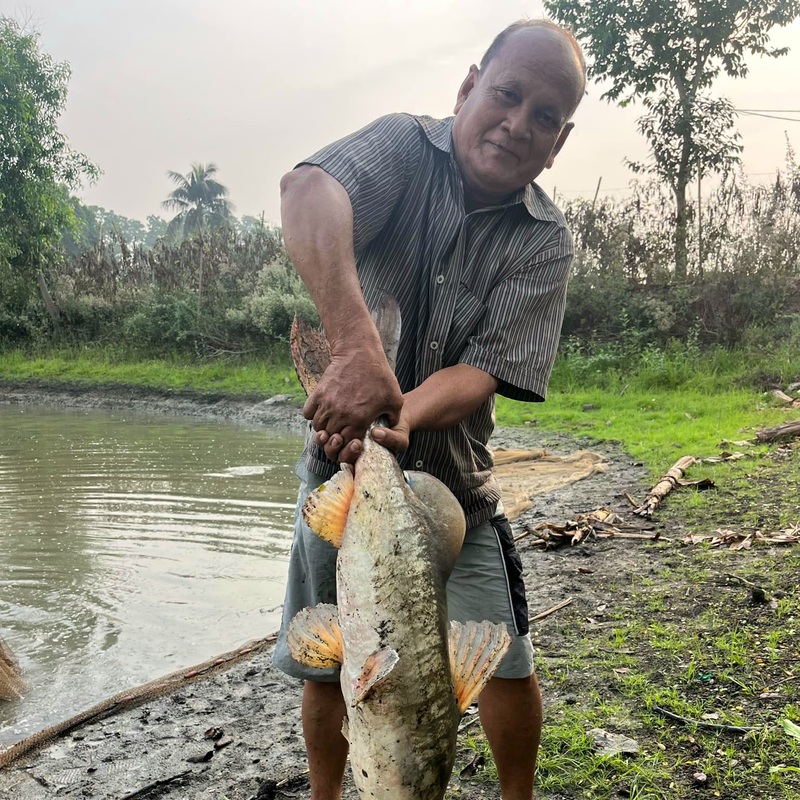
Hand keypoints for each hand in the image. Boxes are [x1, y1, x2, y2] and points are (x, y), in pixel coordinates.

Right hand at [303, 346, 402, 462]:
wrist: (360, 353)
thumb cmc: (380, 376)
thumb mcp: (395, 399)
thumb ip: (393, 419)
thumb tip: (387, 431)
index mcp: (359, 420)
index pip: (348, 445)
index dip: (350, 446)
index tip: (354, 441)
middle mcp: (340, 415)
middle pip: (331, 439)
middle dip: (336, 441)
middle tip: (341, 435)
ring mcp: (327, 404)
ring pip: (318, 428)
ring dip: (324, 429)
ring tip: (332, 424)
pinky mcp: (318, 394)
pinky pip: (308, 414)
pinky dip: (313, 416)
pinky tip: (323, 412)